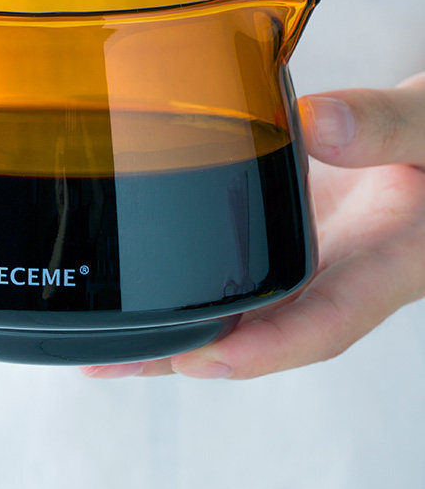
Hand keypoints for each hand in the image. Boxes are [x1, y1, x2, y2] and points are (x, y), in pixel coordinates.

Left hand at [81, 74, 424, 379]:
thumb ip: (386, 125)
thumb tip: (315, 123)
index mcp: (387, 266)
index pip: (326, 322)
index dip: (268, 347)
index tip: (209, 357)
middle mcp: (341, 277)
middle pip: (262, 335)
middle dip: (189, 356)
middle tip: (114, 365)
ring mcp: (309, 262)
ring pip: (240, 311)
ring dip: (174, 336)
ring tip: (101, 353)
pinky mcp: (285, 238)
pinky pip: (234, 274)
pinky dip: (186, 290)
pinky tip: (136, 299)